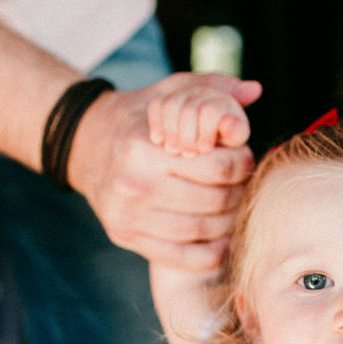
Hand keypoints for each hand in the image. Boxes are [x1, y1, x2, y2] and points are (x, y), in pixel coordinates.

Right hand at [67, 73, 260, 270]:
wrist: (87, 146)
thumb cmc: (140, 118)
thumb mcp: (170, 92)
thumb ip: (213, 86)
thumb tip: (255, 89)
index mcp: (144, 148)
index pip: (218, 166)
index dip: (242, 164)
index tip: (244, 160)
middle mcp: (133, 184)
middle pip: (214, 200)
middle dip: (238, 193)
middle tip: (244, 186)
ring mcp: (128, 215)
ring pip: (202, 230)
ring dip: (228, 223)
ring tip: (234, 207)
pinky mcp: (126, 237)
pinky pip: (183, 257)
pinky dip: (210, 252)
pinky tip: (220, 238)